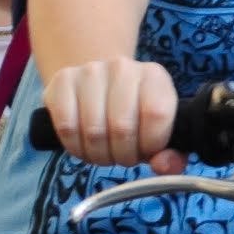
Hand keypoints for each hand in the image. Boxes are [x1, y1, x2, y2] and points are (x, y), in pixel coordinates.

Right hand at [44, 56, 180, 169]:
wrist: (96, 86)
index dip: (150, 144)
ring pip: (93, 131)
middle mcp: (122, 68)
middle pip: (122, 127)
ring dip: (98, 155)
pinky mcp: (61, 81)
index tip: (145, 151)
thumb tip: (162, 165)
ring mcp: (89, 71)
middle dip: (122, 155)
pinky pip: (66, 127)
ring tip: (103, 153)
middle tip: (121, 157)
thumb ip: (171, 155)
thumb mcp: (159, 131)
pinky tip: (82, 145)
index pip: (156, 114)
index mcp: (154, 76)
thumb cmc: (132, 116)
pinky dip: (74, 146)